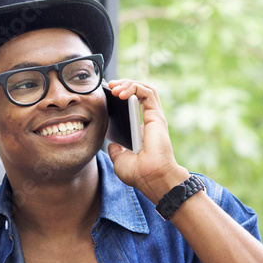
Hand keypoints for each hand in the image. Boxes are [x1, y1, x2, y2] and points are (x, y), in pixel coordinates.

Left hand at [105, 79, 189, 204]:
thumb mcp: (120, 161)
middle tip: (109, 87)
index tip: (106, 95)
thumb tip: (112, 145)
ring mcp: (154, 118)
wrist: (152, 179)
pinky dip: (134, 88)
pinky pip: (147, 93)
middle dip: (123, 85)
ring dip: (128, 84)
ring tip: (113, 87)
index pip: (134, 105)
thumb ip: (117, 151)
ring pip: (144, 89)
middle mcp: (149, 122)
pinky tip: (120, 93)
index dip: (121, 97)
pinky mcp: (156, 116)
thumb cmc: (140, 174)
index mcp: (142, 131)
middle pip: (139, 93)